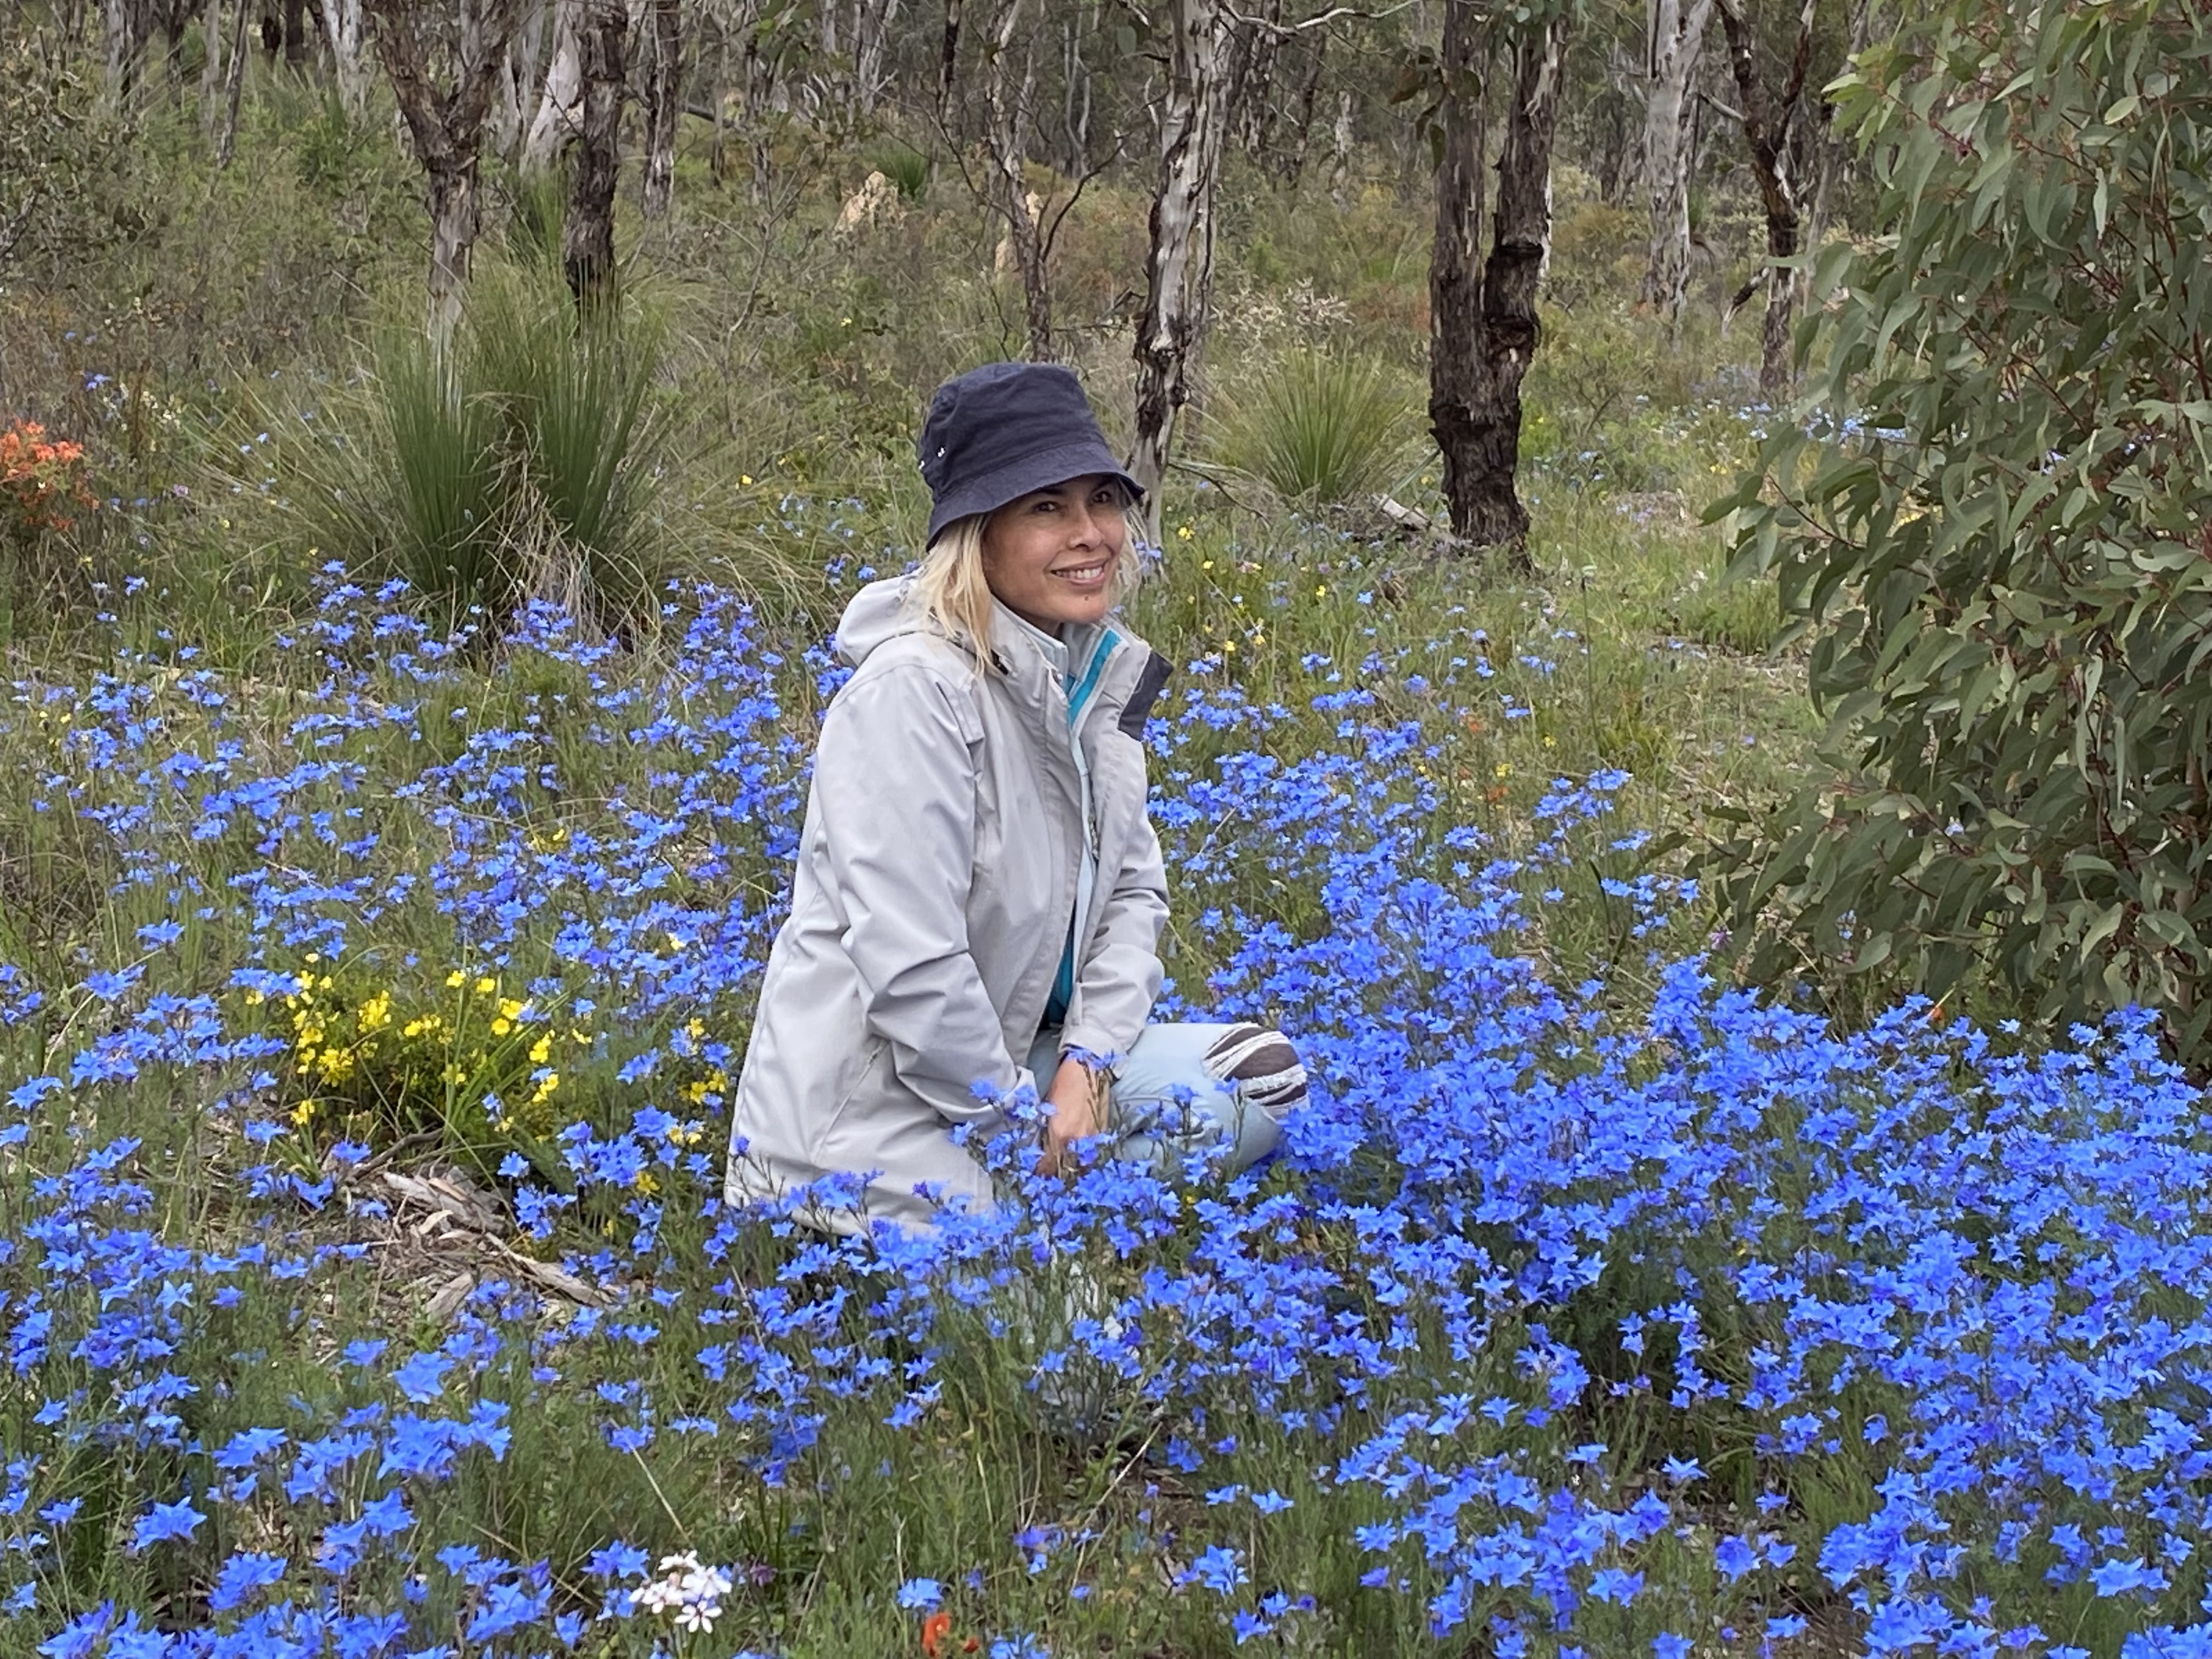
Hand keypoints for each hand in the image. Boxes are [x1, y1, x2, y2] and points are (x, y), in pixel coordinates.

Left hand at [1039, 1055, 1107, 1174]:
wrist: (1088, 1070)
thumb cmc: (1062, 1085)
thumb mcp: (1047, 1110)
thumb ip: (1045, 1132)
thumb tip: (1040, 1149)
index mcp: (1058, 1133)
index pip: (1048, 1164)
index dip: (1041, 1172)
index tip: (1036, 1177)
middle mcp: (1076, 1140)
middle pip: (1065, 1170)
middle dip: (1056, 1176)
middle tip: (1048, 1179)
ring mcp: (1092, 1139)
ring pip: (1081, 1166)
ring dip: (1071, 1171)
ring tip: (1063, 1174)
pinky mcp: (1101, 1135)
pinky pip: (1091, 1156)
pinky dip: (1084, 1161)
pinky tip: (1077, 1161)